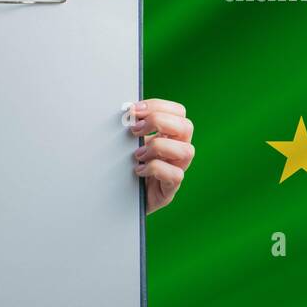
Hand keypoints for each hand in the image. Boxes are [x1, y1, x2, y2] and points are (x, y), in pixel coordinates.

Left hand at [129, 98, 193, 213]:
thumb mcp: (128, 144)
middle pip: (186, 126)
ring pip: (186, 151)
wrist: (119, 199)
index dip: (157, 106)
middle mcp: (177, 151)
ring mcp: (177, 169)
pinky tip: (138, 170)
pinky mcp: (170, 189)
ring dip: (158, 147)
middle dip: (159, 121)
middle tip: (134, 130)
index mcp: (169, 135)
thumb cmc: (125, 168)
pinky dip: (155, 169)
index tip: (133, 110)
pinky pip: (175, 175)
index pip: (178, 112)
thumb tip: (125, 112)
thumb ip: (132, 129)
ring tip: (137, 154)